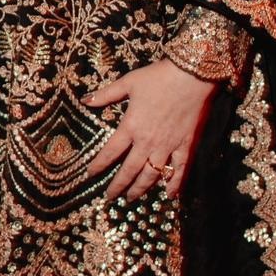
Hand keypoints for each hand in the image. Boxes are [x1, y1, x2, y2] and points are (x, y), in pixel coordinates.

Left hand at [84, 59, 215, 200]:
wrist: (190, 77)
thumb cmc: (157, 78)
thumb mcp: (128, 82)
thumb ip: (106, 94)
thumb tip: (85, 100)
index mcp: (131, 126)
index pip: (110, 152)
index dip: (99, 165)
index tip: (90, 175)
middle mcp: (147, 141)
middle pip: (130, 169)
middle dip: (118, 185)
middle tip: (110, 197)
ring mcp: (168, 146)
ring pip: (151, 174)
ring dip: (140, 188)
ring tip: (132, 198)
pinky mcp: (185, 146)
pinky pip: (179, 170)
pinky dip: (174, 184)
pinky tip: (169, 196)